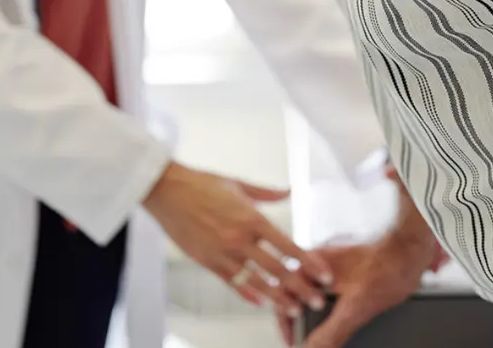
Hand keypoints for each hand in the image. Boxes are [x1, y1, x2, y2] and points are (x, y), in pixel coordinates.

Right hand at [142, 161, 333, 316]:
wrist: (168, 191)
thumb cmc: (201, 183)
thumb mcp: (237, 183)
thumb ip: (266, 193)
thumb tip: (288, 191)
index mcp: (251, 218)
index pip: (288, 246)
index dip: (309, 262)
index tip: (324, 274)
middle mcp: (240, 239)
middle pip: (278, 270)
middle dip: (301, 288)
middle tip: (317, 301)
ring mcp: (224, 254)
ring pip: (258, 283)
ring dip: (279, 298)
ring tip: (295, 309)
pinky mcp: (208, 263)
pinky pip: (233, 284)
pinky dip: (249, 295)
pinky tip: (261, 303)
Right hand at [276, 167, 443, 346]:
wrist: (409, 252)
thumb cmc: (386, 268)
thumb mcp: (356, 308)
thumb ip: (331, 331)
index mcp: (312, 264)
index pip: (284, 293)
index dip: (285, 321)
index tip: (292, 341)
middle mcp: (316, 262)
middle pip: (294, 293)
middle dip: (296, 320)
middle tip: (303, 339)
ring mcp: (329, 265)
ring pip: (308, 292)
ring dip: (310, 315)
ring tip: (317, 333)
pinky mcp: (342, 270)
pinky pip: (323, 291)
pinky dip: (324, 309)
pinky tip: (334, 319)